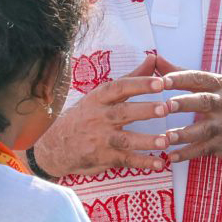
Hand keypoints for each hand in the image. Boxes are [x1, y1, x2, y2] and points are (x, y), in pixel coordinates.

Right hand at [35, 54, 170, 176]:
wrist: (56, 146)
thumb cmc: (85, 115)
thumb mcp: (101, 94)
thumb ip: (131, 77)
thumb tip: (154, 58)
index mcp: (99, 98)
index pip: (119, 88)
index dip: (140, 84)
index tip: (161, 82)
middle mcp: (99, 117)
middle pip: (123, 112)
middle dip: (145, 111)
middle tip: (166, 108)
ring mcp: (101, 139)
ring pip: (125, 140)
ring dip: (146, 141)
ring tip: (166, 141)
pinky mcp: (104, 158)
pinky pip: (125, 160)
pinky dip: (142, 163)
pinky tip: (159, 164)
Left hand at [159, 56, 221, 164]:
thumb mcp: (211, 84)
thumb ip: (181, 73)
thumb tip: (155, 58)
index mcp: (219, 85)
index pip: (199, 78)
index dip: (180, 79)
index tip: (162, 80)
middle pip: (204, 101)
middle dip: (184, 103)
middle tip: (166, 106)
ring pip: (204, 129)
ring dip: (184, 134)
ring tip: (166, 137)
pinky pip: (204, 149)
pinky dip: (187, 154)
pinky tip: (172, 157)